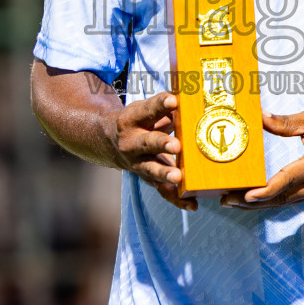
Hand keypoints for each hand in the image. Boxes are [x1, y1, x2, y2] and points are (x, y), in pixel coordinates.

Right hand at [105, 92, 195, 210]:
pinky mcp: (147, 178)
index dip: (160, 105)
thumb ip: (166, 108)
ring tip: (178, 178)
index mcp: (131, 120)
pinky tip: (192, 204)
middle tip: (176, 145)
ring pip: (152, 170)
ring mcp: (138, 163)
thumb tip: (193, 102)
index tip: (173, 101)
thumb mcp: (146, 110)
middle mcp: (132, 143)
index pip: (148, 110)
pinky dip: (177, 199)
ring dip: (165, 174)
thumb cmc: (139, 121)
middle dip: (162, 144)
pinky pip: (162, 191)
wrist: (110, 142)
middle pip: (147, 143)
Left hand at [224, 108, 303, 209]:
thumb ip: (286, 122)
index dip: (265, 191)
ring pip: (286, 202)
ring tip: (233, 201)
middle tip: (225, 200)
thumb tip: (259, 118)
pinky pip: (294, 199)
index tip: (245, 195)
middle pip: (282, 198)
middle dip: (252, 202)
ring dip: (260, 204)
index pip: (288, 181)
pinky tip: (258, 197)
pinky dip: (274, 200)